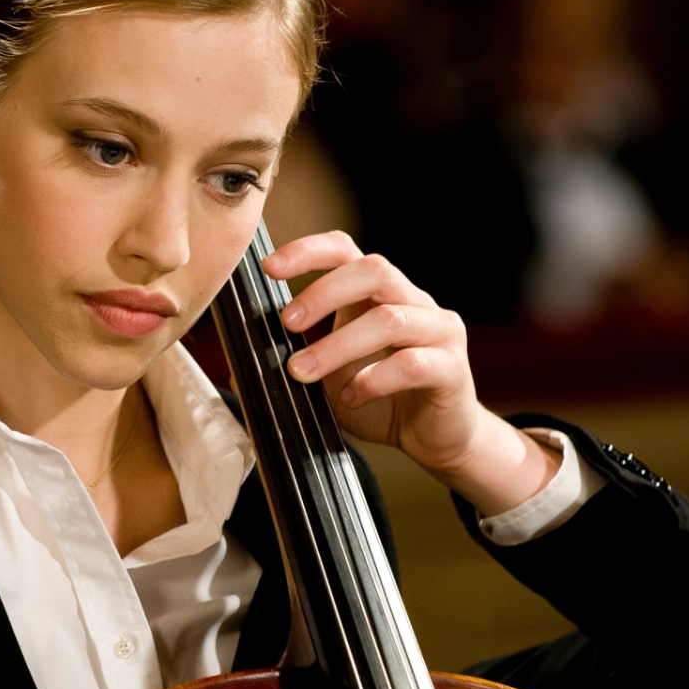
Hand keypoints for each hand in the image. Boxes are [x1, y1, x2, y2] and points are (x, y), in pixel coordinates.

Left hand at [263, 232, 556, 515]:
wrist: (436, 439)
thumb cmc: (381, 399)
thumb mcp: (331, 377)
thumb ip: (299, 361)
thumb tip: (237, 368)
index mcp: (380, 293)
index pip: (346, 250)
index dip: (308, 250)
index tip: (268, 268)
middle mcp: (413, 301)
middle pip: (375, 270)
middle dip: (324, 292)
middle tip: (286, 324)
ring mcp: (438, 332)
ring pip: (390, 319)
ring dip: (338, 345)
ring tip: (303, 372)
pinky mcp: (452, 369)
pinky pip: (413, 364)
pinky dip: (374, 379)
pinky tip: (351, 398)